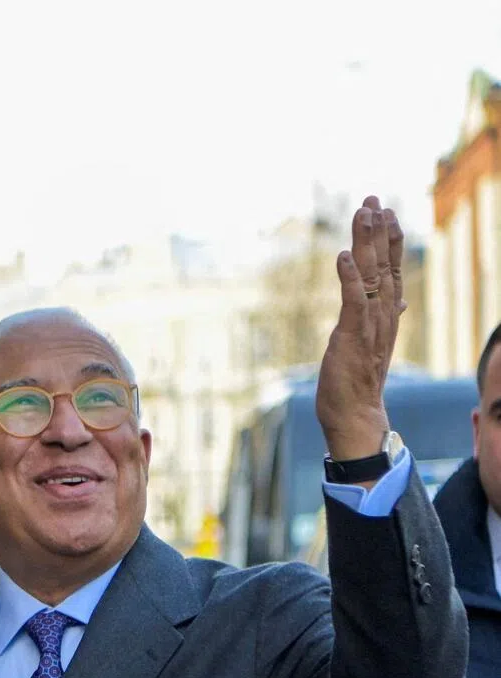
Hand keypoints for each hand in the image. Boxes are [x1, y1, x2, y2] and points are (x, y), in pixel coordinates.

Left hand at [316, 196, 403, 463]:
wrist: (355, 414)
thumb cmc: (358, 381)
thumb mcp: (371, 343)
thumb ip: (382, 318)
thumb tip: (398, 301)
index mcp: (386, 316)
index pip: (392, 270)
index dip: (389, 241)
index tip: (385, 213)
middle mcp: (382, 316)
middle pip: (384, 265)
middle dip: (378, 231)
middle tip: (373, 200)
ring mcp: (369, 325)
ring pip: (371, 276)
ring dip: (366, 244)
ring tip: (363, 213)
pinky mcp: (352, 336)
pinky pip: (352, 301)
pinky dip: (349, 277)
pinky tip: (342, 255)